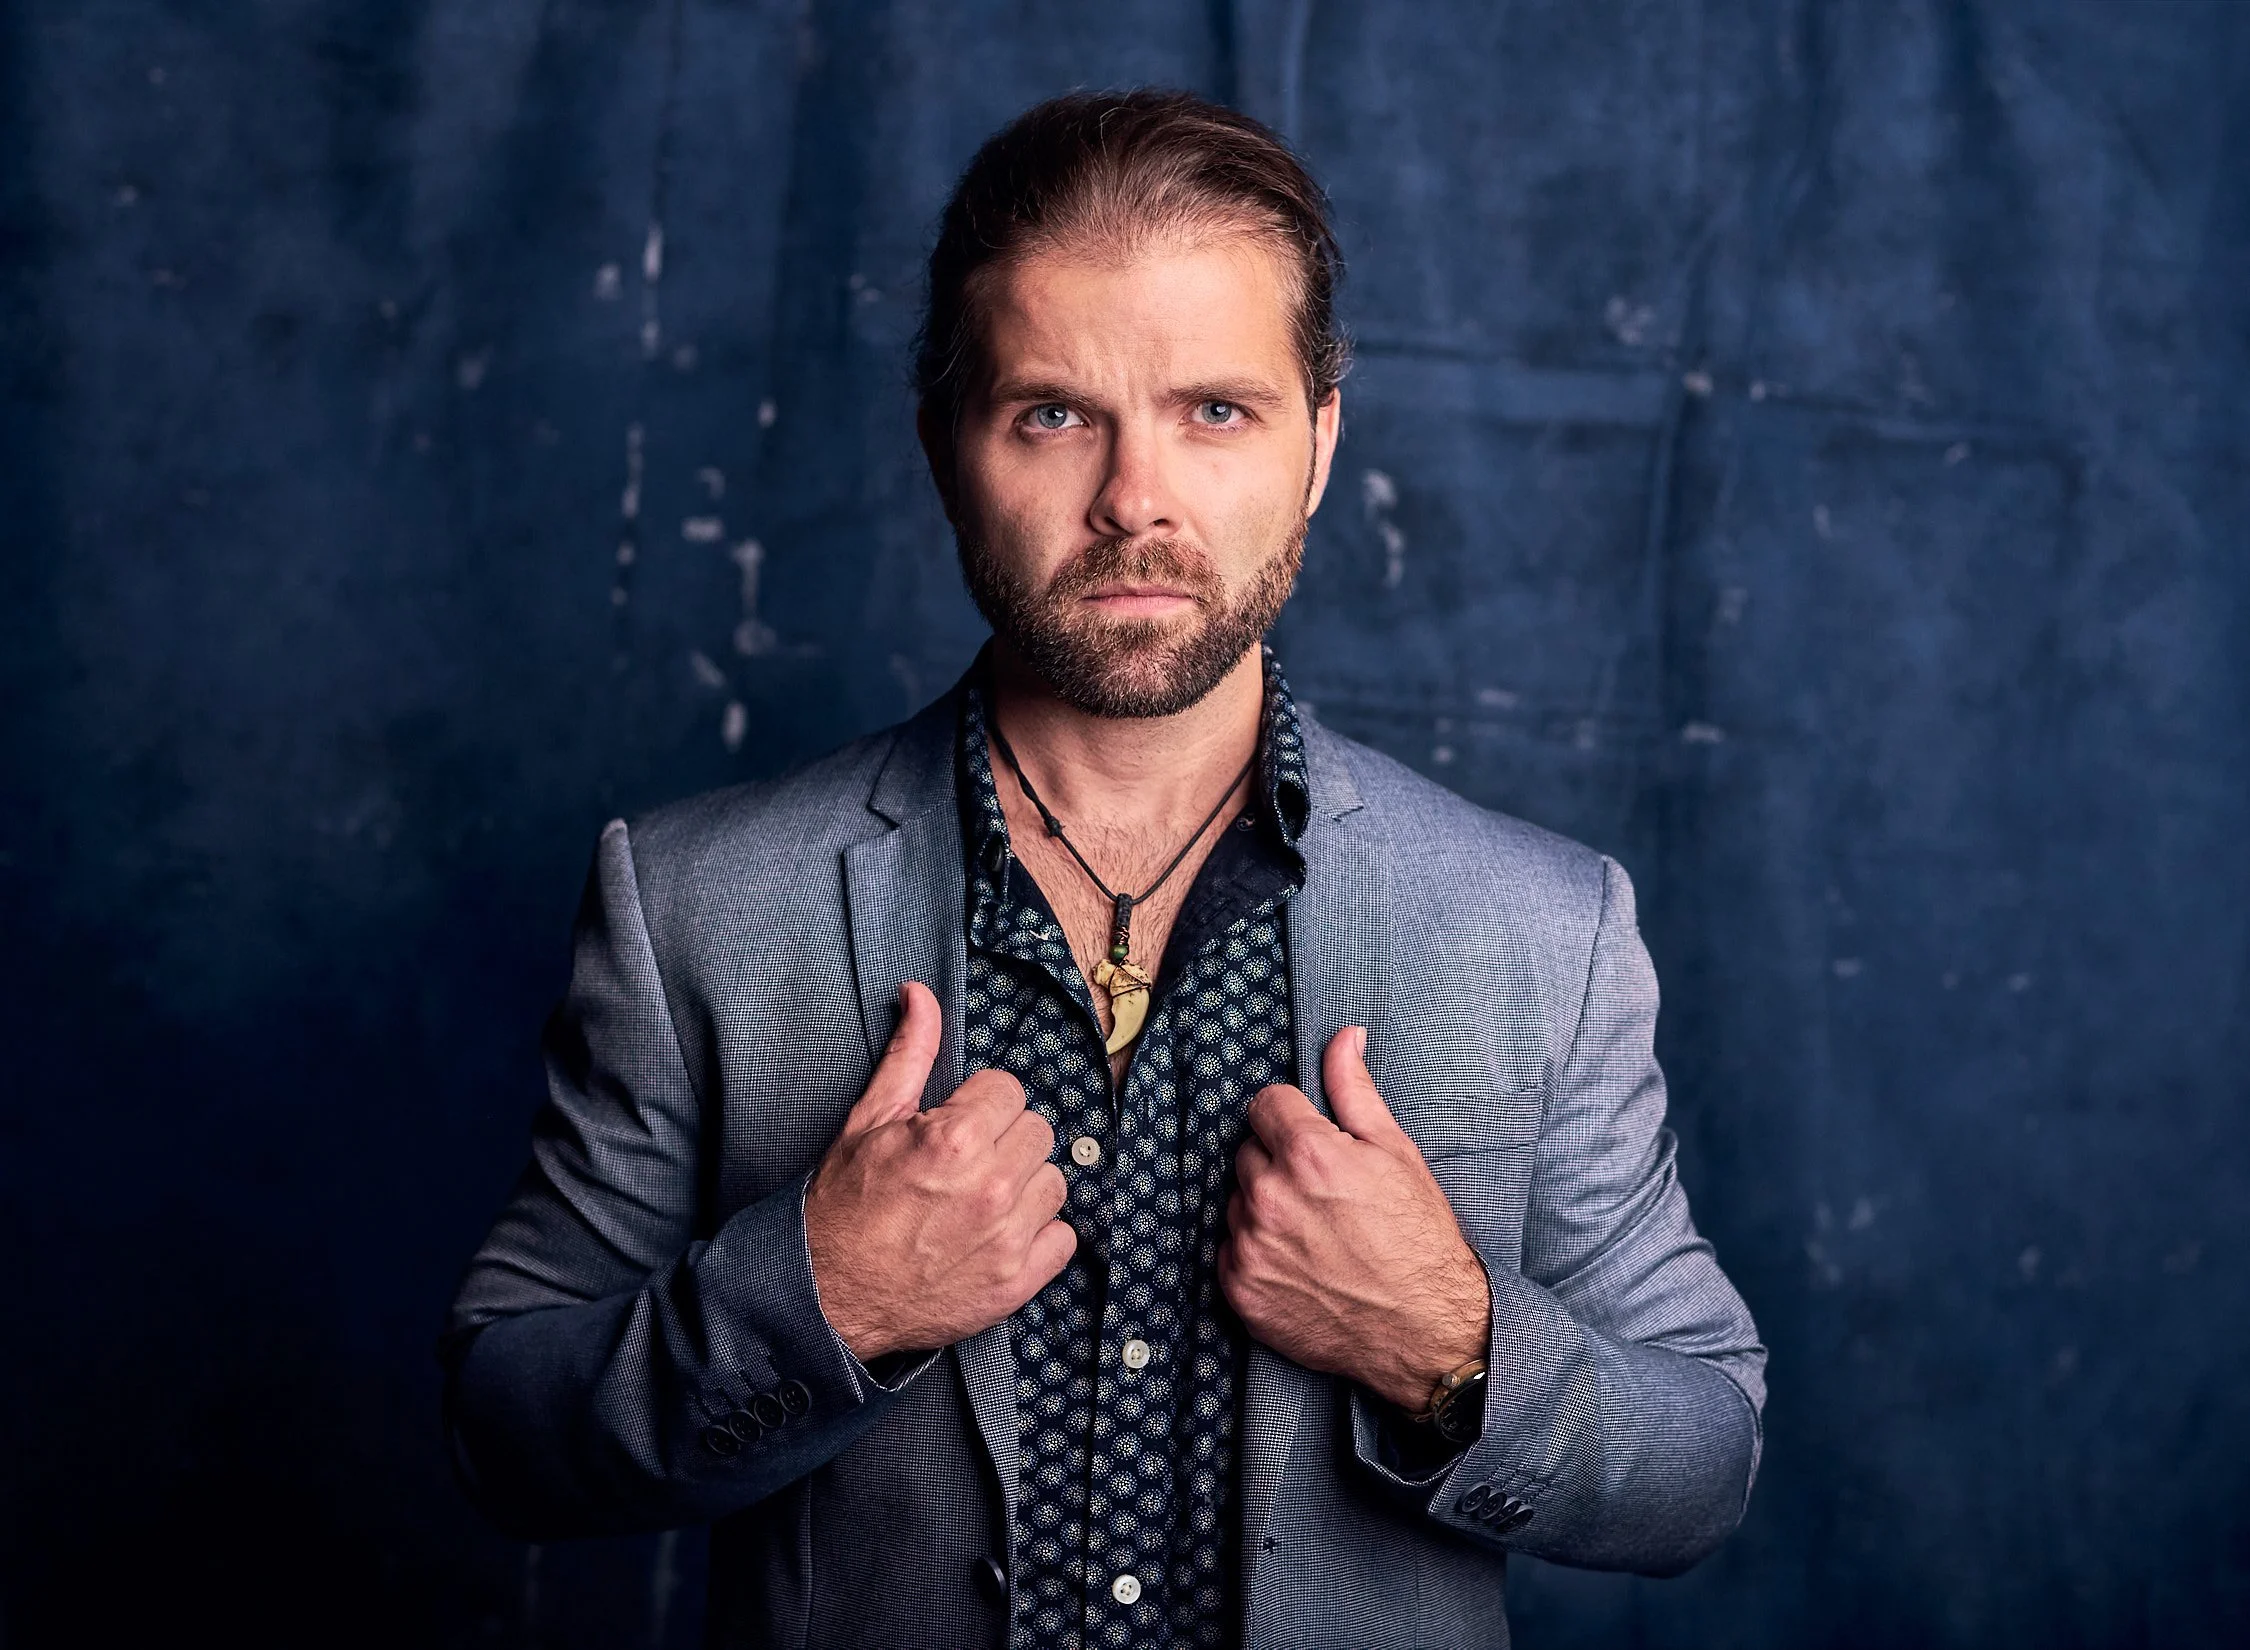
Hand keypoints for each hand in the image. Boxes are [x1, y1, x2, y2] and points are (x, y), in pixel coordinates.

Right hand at [804, 982, 1076, 1362]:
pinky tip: (998, 1235)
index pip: (1009, 1090)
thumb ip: (909, 1054)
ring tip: (981, 1199)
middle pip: (1037, 1132)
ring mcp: (1007, 1238)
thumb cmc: (843, 1207)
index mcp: (954, 1138)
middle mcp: (990, 1186)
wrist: (826, 1294)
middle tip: (966, 1163)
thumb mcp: (868, 1120)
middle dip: (1004, 1140)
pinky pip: (1063, 1238)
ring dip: (1024, 1186)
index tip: (957, 1127)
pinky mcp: (1016, 1282)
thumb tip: (920, 995)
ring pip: (1054, 1182)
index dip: (979, 1105)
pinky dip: (1038, 1237)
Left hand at [1218, 1026, 1492, 1410]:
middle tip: (1322, 1192)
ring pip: (1236, 1200)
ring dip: (1263, 1206)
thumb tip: (1344, 1037)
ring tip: (1313, 1230)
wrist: (1426, 1329)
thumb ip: (1355, 1089)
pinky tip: (1297, 1261)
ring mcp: (1250, 1246)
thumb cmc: (1418, 1237)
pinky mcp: (1240, 1289)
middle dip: (1278, 1162)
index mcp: (1307, 1153)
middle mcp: (1269, 1196)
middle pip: (1248, 1152)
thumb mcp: (1395, 1151)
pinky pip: (1229, 1248)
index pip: (1265, 1104)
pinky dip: (1255, 1251)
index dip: (1292, 1118)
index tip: (1313, 1140)